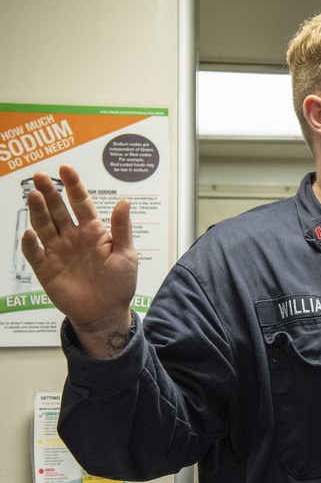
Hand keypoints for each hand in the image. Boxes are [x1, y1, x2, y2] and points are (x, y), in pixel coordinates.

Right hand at [20, 165, 136, 356]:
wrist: (106, 313)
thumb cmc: (119, 284)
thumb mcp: (127, 255)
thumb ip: (122, 229)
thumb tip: (124, 201)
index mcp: (93, 232)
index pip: (81, 204)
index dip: (73, 186)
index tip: (65, 169)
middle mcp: (72, 238)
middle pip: (58, 210)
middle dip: (50, 193)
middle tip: (41, 176)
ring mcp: (58, 251)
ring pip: (44, 226)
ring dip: (38, 211)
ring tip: (34, 195)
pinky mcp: (46, 269)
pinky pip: (35, 253)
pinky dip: (31, 243)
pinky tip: (30, 233)